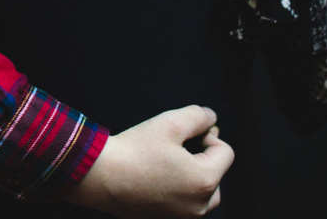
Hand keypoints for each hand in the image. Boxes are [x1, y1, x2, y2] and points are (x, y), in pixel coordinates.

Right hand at [66, 105, 232, 217]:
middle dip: (202, 157)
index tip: (187, 133)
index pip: (226, 152)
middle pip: (217, 174)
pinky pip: (184, 203)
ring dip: (193, 175)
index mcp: (204, 181)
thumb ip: (197, 116)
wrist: (100, 176)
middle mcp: (198, 205)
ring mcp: (182, 217)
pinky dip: (178, 190)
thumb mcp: (169, 122)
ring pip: (203, 192)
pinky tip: (157, 176)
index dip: (208, 136)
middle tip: (176, 147)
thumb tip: (210, 117)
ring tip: (168, 163)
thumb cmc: (133, 152)